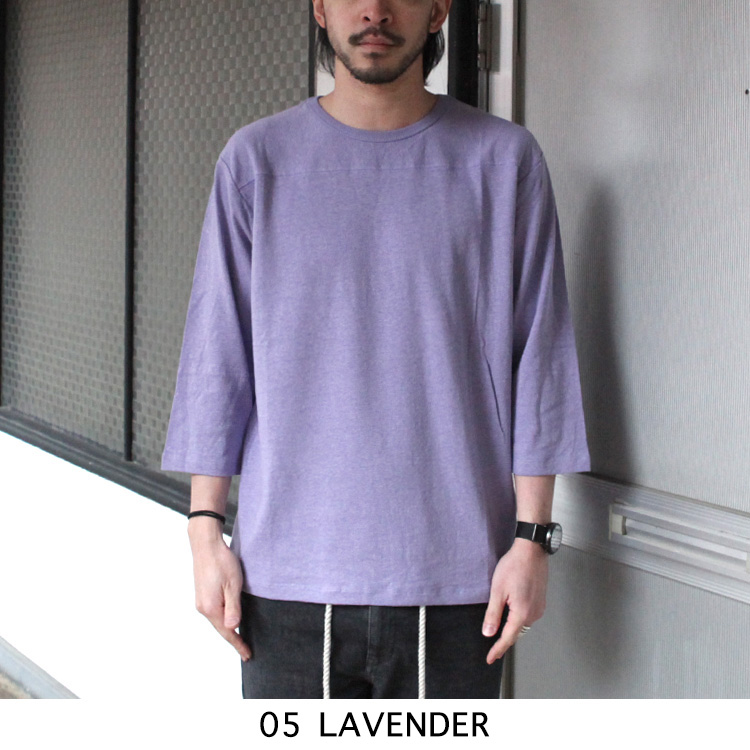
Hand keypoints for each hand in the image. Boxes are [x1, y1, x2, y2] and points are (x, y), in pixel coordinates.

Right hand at [188, 520, 251, 660]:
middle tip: (246, 651)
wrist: (206, 545)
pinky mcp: (202, 594)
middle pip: (221, 628)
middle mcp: (203, 607)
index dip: (238, 644)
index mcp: (211, 607)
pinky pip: (214, 612)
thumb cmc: (222, 562)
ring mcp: (201, 601)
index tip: (248, 655)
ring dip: (228, 629)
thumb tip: (233, 628)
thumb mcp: (233, 584)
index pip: (227, 632)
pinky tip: (230, 620)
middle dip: (234, 639)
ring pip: (217, 620)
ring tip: (239, 638)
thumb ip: (233, 607)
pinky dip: (223, 619)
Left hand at [482, 539, 548, 663]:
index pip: (508, 638)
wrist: (531, 551)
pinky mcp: (541, 600)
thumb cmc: (514, 566)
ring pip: (522, 624)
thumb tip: (488, 633)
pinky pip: (527, 615)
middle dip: (504, 639)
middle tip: (491, 648)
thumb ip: (493, 614)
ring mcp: (539, 607)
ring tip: (499, 629)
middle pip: (516, 632)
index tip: (490, 659)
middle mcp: (534, 613)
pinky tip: (510, 613)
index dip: (498, 650)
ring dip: (511, 627)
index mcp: (522, 613)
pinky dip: (518, 618)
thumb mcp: (497, 590)